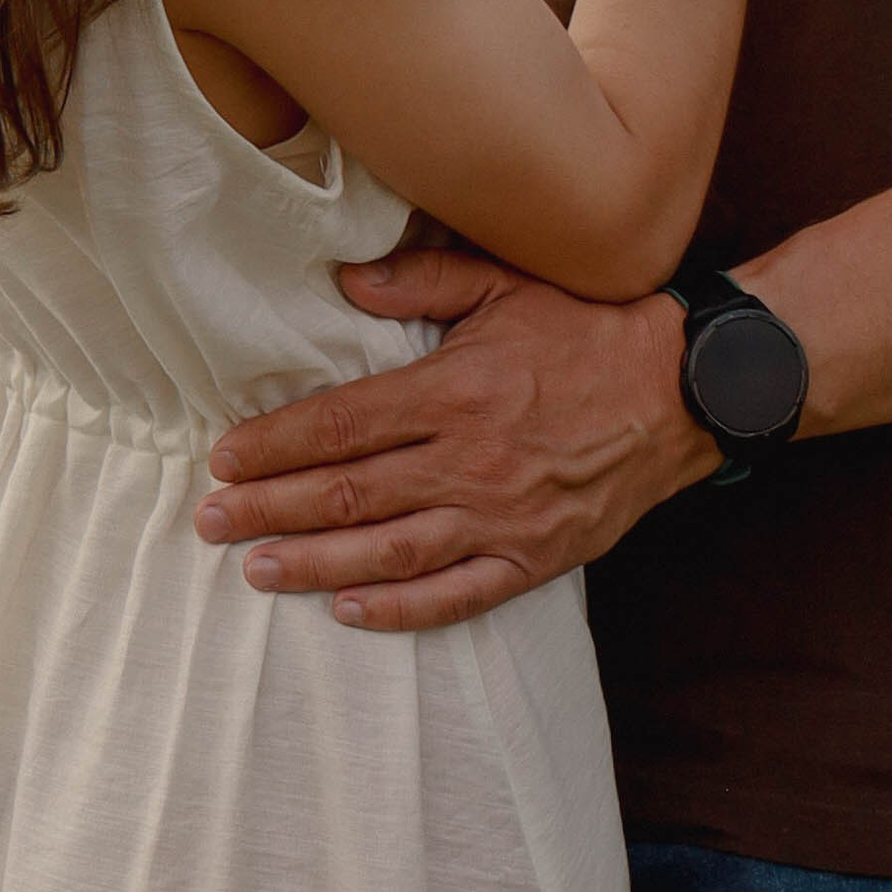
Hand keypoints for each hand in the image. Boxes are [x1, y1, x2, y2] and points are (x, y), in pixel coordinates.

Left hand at [191, 247, 711, 628]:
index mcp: (457, 389)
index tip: (224, 457)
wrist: (682, 390)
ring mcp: (503, 517)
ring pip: (389, 551)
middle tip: (209, 521)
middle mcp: (471, 459)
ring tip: (255, 568)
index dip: (276, 444)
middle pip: (349, 492)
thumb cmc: (588, 326)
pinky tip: (347, 611)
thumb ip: (422, 280)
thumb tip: (344, 280)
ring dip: (314, 563)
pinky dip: (398, 609)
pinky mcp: (535, 557)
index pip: (343, 424)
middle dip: (270, 508)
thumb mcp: (507, 282)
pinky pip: (456, 595)